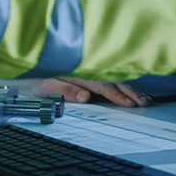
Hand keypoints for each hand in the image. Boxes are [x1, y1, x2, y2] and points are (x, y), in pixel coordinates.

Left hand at [28, 77, 150, 106]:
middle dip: (132, 92)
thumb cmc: (37, 81)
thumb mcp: (46, 87)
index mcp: (80, 73)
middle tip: (146, 104)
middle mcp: (89, 70)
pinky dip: (126, 85)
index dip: (118, 95)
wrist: (29, 71)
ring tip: (146, 100)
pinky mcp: (91, 73)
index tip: (131, 104)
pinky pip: (112, 78)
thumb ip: (66, 90)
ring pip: (117, 78)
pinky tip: (134, 92)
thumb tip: (86, 97)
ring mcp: (91, 71)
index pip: (104, 85)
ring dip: (132, 89)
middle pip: (115, 80)